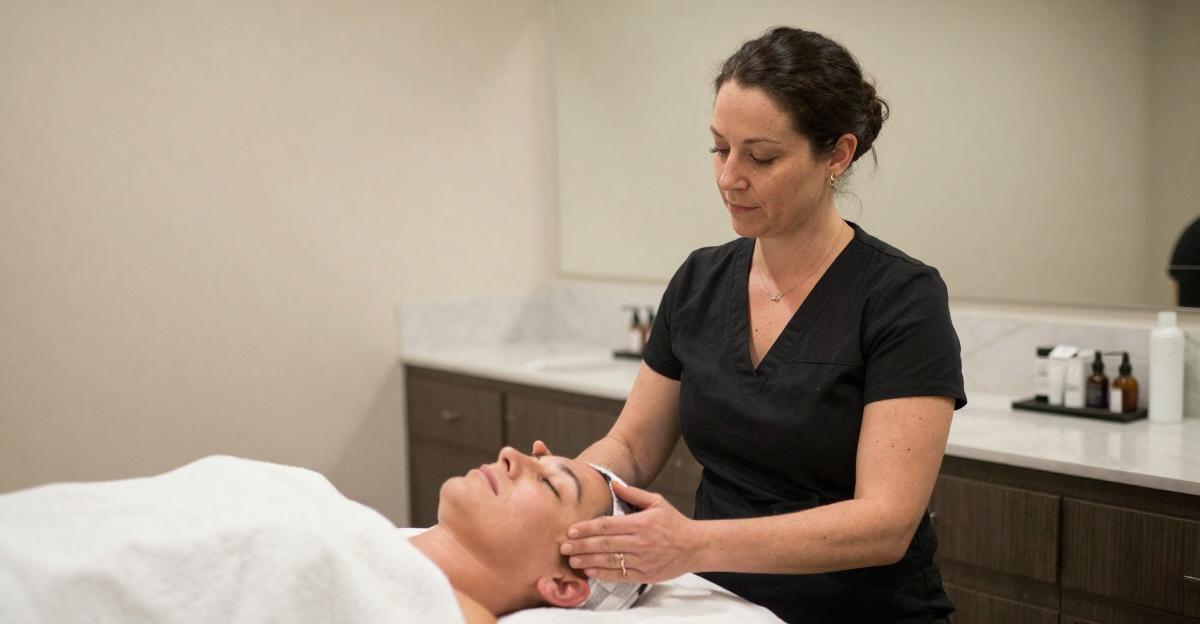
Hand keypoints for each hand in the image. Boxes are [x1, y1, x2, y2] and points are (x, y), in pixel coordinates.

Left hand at [560, 481, 698, 583]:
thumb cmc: (674, 522)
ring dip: (588, 560)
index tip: (571, 530)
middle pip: (605, 544)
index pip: (608, 525)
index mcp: (641, 523)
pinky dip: (603, 573)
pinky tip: (590, 571)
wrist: (694, 546)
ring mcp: (642, 561)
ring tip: (572, 560)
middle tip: (563, 547)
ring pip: (610, 561)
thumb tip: (614, 484)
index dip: (588, 528)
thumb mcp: (657, 502)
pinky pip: (620, 575)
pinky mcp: (644, 575)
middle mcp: (640, 543)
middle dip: (582, 545)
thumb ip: (634, 494)